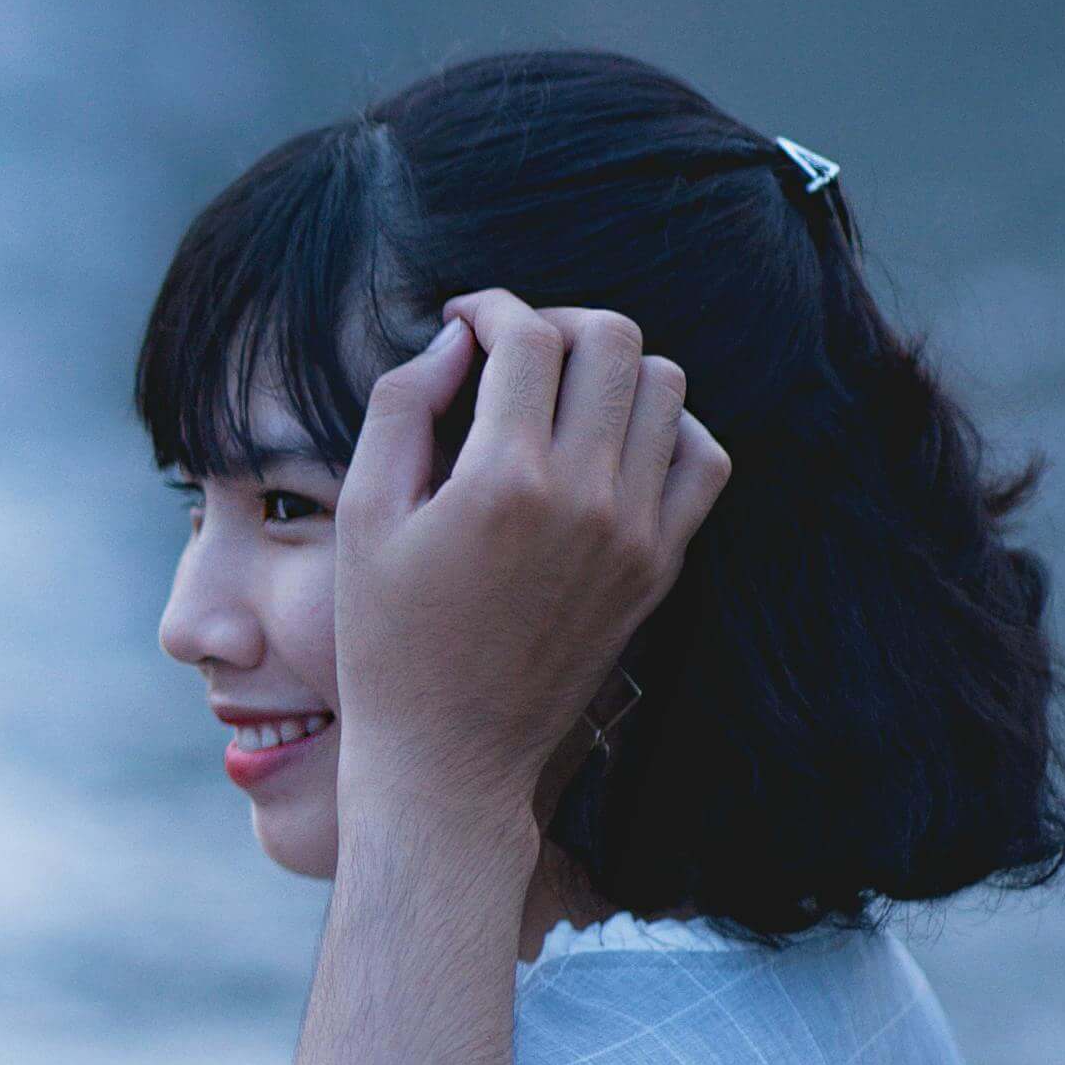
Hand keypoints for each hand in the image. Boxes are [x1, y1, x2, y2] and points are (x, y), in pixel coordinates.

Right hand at [329, 290, 726, 825]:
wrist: (451, 755)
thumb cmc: (387, 639)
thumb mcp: (361, 517)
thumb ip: (398, 410)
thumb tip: (451, 341)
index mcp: (501, 481)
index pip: (527, 336)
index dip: (489, 308)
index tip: (461, 323)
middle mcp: (585, 498)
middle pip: (612, 340)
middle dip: (557, 322)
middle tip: (513, 350)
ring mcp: (637, 532)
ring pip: (667, 386)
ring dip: (613, 369)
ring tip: (562, 393)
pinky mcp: (662, 565)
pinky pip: (703, 457)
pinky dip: (668, 427)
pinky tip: (613, 442)